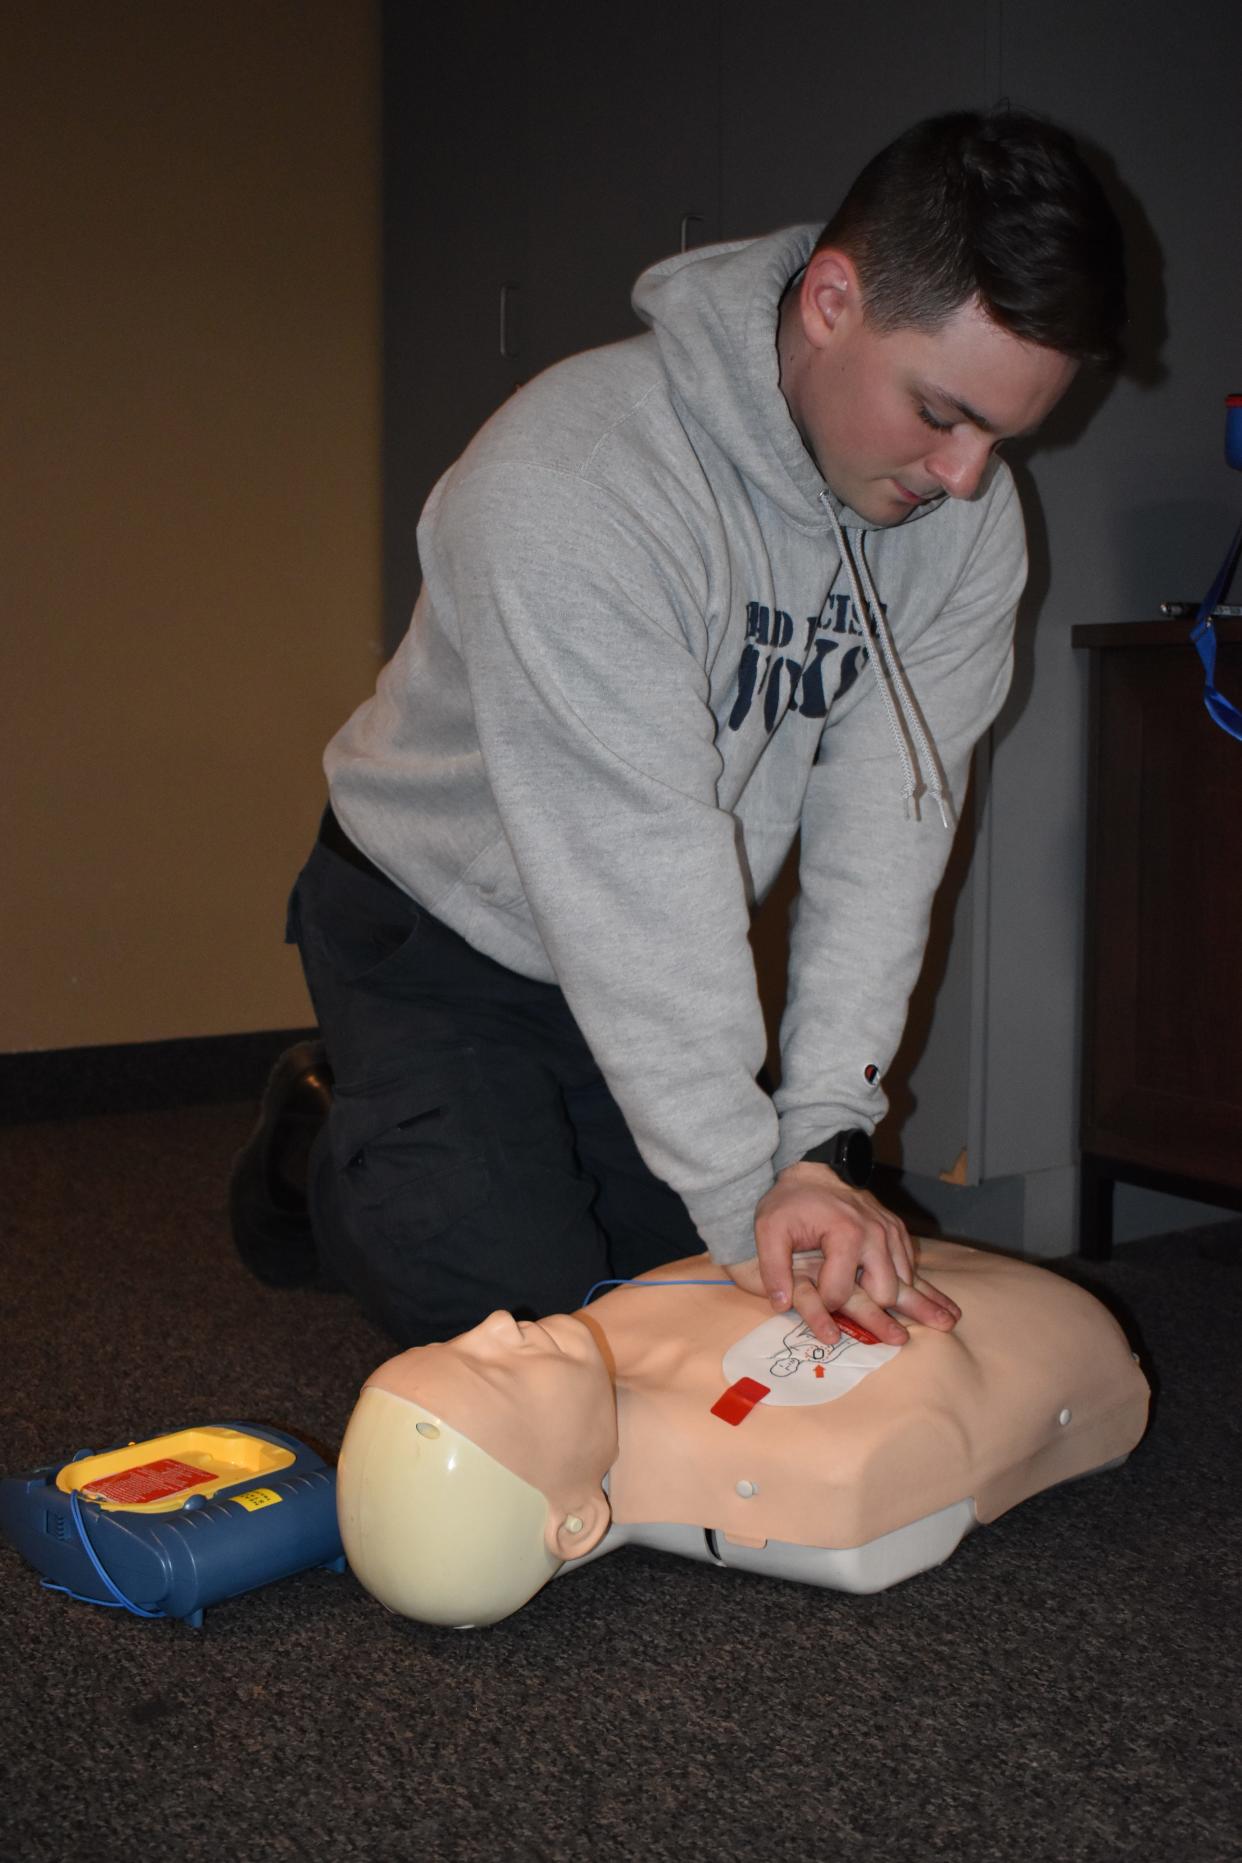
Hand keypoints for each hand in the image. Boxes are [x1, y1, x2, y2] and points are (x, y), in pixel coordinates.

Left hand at [724, 1162, 960, 1346]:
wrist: (813, 1172)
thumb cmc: (790, 1203)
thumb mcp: (769, 1229)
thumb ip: (773, 1268)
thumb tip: (780, 1305)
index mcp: (845, 1234)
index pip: (840, 1293)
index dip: (825, 1306)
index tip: (815, 1304)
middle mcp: (875, 1234)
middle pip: (886, 1293)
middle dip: (876, 1313)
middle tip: (879, 1331)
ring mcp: (890, 1231)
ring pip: (907, 1282)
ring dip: (906, 1302)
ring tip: (934, 1324)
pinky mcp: (897, 1230)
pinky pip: (910, 1265)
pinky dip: (907, 1282)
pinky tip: (911, 1296)